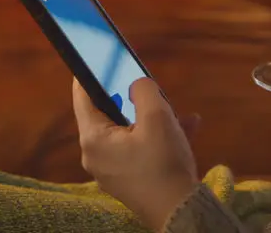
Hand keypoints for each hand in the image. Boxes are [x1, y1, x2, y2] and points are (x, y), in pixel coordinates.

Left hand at [72, 78, 201, 230]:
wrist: (179, 212)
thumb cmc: (163, 163)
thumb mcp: (158, 117)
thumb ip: (144, 90)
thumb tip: (136, 83)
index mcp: (93, 139)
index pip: (82, 97)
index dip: (89, 74)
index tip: (95, 57)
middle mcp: (95, 156)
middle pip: (109, 114)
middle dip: (133, 99)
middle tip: (147, 86)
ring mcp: (111, 170)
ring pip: (130, 132)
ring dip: (153, 118)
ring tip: (178, 111)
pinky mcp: (129, 180)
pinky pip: (139, 149)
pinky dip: (158, 137)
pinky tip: (187, 128)